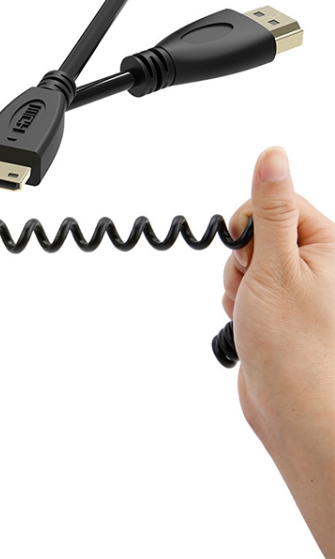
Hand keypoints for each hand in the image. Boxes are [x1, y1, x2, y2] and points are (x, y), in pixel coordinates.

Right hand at [222, 147, 334, 556]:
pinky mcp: (278, 307)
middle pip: (257, 231)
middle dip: (242, 258)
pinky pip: (244, 285)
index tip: (248, 248)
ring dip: (237, 282)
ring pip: (246, 260)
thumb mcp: (275, 265)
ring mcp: (296, 287)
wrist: (291, 408)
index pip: (278, 201)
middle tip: (254, 287)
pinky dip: (237, 299)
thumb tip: (273, 155)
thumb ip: (269, 208)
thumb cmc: (293, 344)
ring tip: (252, 310)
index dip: (251, 223)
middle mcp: (316, 262)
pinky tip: (248, 320)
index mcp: (328, 245)